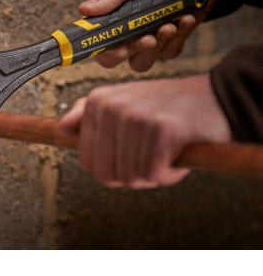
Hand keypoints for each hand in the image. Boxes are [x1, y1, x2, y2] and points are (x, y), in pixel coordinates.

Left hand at [60, 75, 230, 188]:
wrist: (215, 98)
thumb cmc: (165, 107)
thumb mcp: (122, 102)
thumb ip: (88, 114)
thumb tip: (61, 127)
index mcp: (97, 103)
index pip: (87, 161)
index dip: (112, 165)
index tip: (132, 149)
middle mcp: (111, 108)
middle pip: (106, 174)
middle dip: (131, 172)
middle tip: (151, 151)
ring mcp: (134, 118)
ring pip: (130, 177)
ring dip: (153, 172)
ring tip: (165, 147)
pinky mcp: (160, 131)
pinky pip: (153, 176)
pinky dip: (170, 173)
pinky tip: (177, 151)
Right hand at [79, 0, 215, 71]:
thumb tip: (84, 9)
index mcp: (113, 12)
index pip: (98, 40)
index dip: (104, 50)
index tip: (120, 49)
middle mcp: (128, 27)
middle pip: (117, 58)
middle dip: (134, 50)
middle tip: (148, 38)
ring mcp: (150, 34)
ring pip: (143, 61)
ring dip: (157, 45)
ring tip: (170, 24)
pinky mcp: (172, 38)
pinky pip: (170, 52)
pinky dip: (180, 37)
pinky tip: (186, 17)